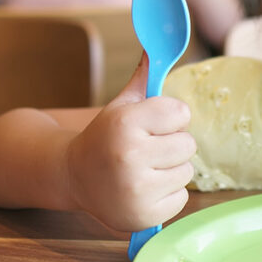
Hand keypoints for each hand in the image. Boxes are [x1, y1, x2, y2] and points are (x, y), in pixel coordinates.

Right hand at [64, 53, 194, 229]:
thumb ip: (145, 77)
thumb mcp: (121, 106)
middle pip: (188, 143)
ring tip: (144, 169)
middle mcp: (129, 156)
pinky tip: (144, 189)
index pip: (181, 112)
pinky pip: (182, 197)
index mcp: (125, 124)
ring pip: (187, 171)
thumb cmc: (105, 137)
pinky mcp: (145, 215)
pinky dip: (167, 194)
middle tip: (147, 149)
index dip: (169, 118)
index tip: (151, 124)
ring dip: (171, 169)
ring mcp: (137, 190)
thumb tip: (157, 45)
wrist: (72, 177)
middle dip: (172, 144)